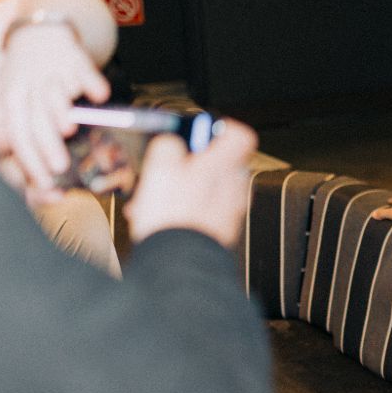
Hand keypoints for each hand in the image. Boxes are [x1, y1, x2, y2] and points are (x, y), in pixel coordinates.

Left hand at [0, 22, 110, 190]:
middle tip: (61, 167)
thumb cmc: (31, 77)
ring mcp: (52, 71)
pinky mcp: (74, 56)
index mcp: (13, 99)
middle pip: (36, 119)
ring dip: (61, 112)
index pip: (19, 135)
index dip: (31, 161)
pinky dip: (93, 84)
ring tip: (70, 131)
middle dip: (48, 145)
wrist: (39, 30)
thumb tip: (38, 176)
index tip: (46, 184)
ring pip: (55, 94)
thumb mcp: (18, 99)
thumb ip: (29, 132)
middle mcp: (30, 86)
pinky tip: (100, 96)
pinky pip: (85, 71)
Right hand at [125, 119, 257, 247]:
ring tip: (152, 197)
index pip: (240, 136)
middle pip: (220, 163)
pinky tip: (157, 217)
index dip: (220, 129)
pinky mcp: (219, 231)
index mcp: (225, 166)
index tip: (200, 132)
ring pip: (207, 188)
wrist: (180, 263)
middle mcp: (235, 188)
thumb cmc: (174, 217)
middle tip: (168, 167)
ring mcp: (230, 211)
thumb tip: (172, 143)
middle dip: (191, 163)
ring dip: (181, 188)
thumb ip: (169, 146)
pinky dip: (183, 210)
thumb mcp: (161, 168)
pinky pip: (202, 212)